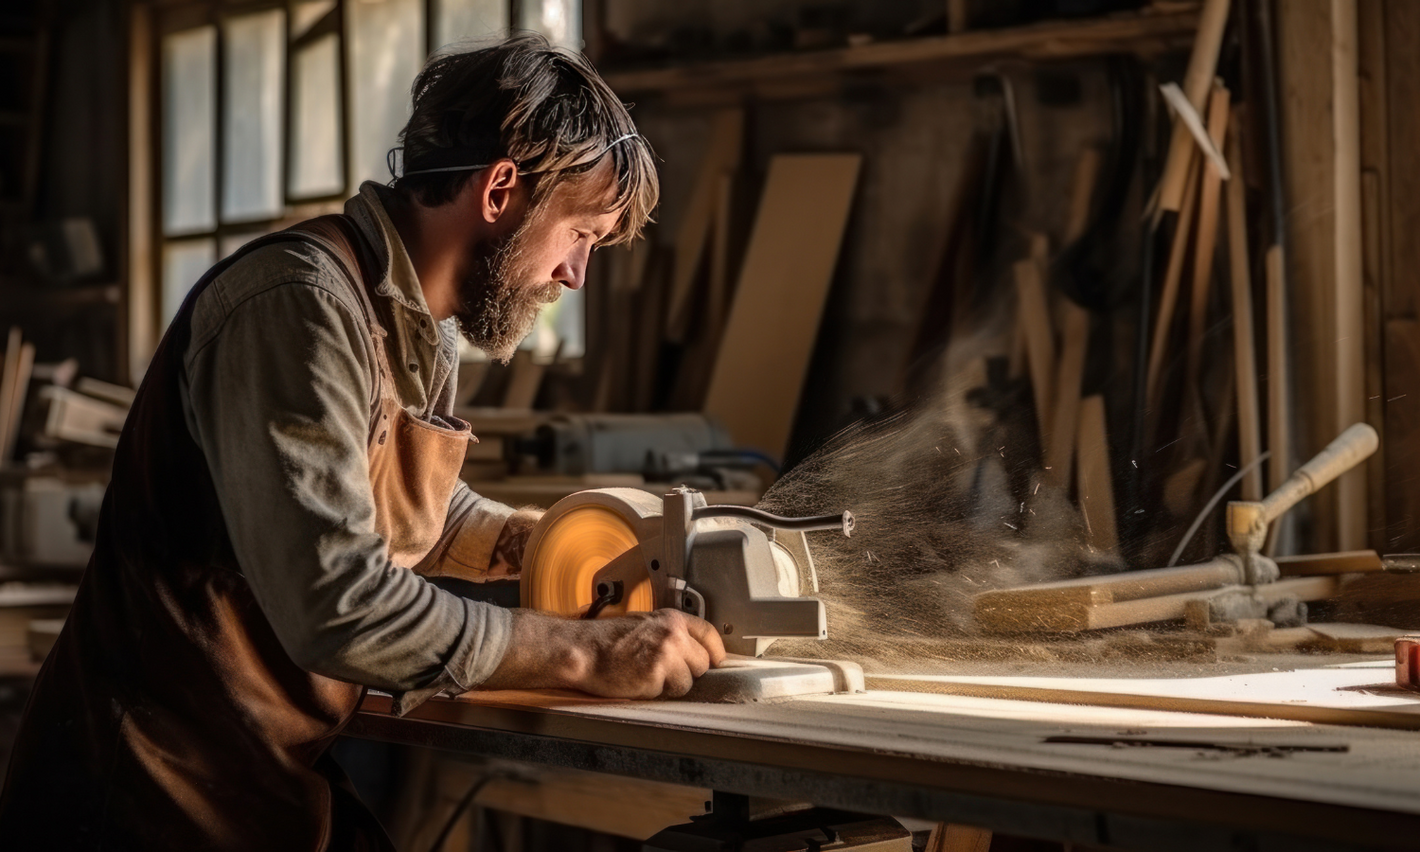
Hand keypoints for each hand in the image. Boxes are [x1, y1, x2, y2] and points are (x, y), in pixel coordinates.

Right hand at [580, 609, 727, 698]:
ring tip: (646, 675)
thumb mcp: (644, 624)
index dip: (715, 651)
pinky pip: (667, 693)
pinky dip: (653, 692)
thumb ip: (670, 632)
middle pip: (703, 663)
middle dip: (688, 671)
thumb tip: (692, 649)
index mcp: (670, 618)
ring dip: (670, 685)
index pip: (709, 633)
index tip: (717, 660)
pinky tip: (637, 680)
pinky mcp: (655, 675)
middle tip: (664, 671)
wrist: (583, 649)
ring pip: (687, 682)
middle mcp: (672, 634)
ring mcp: (666, 654)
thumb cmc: (606, 639)